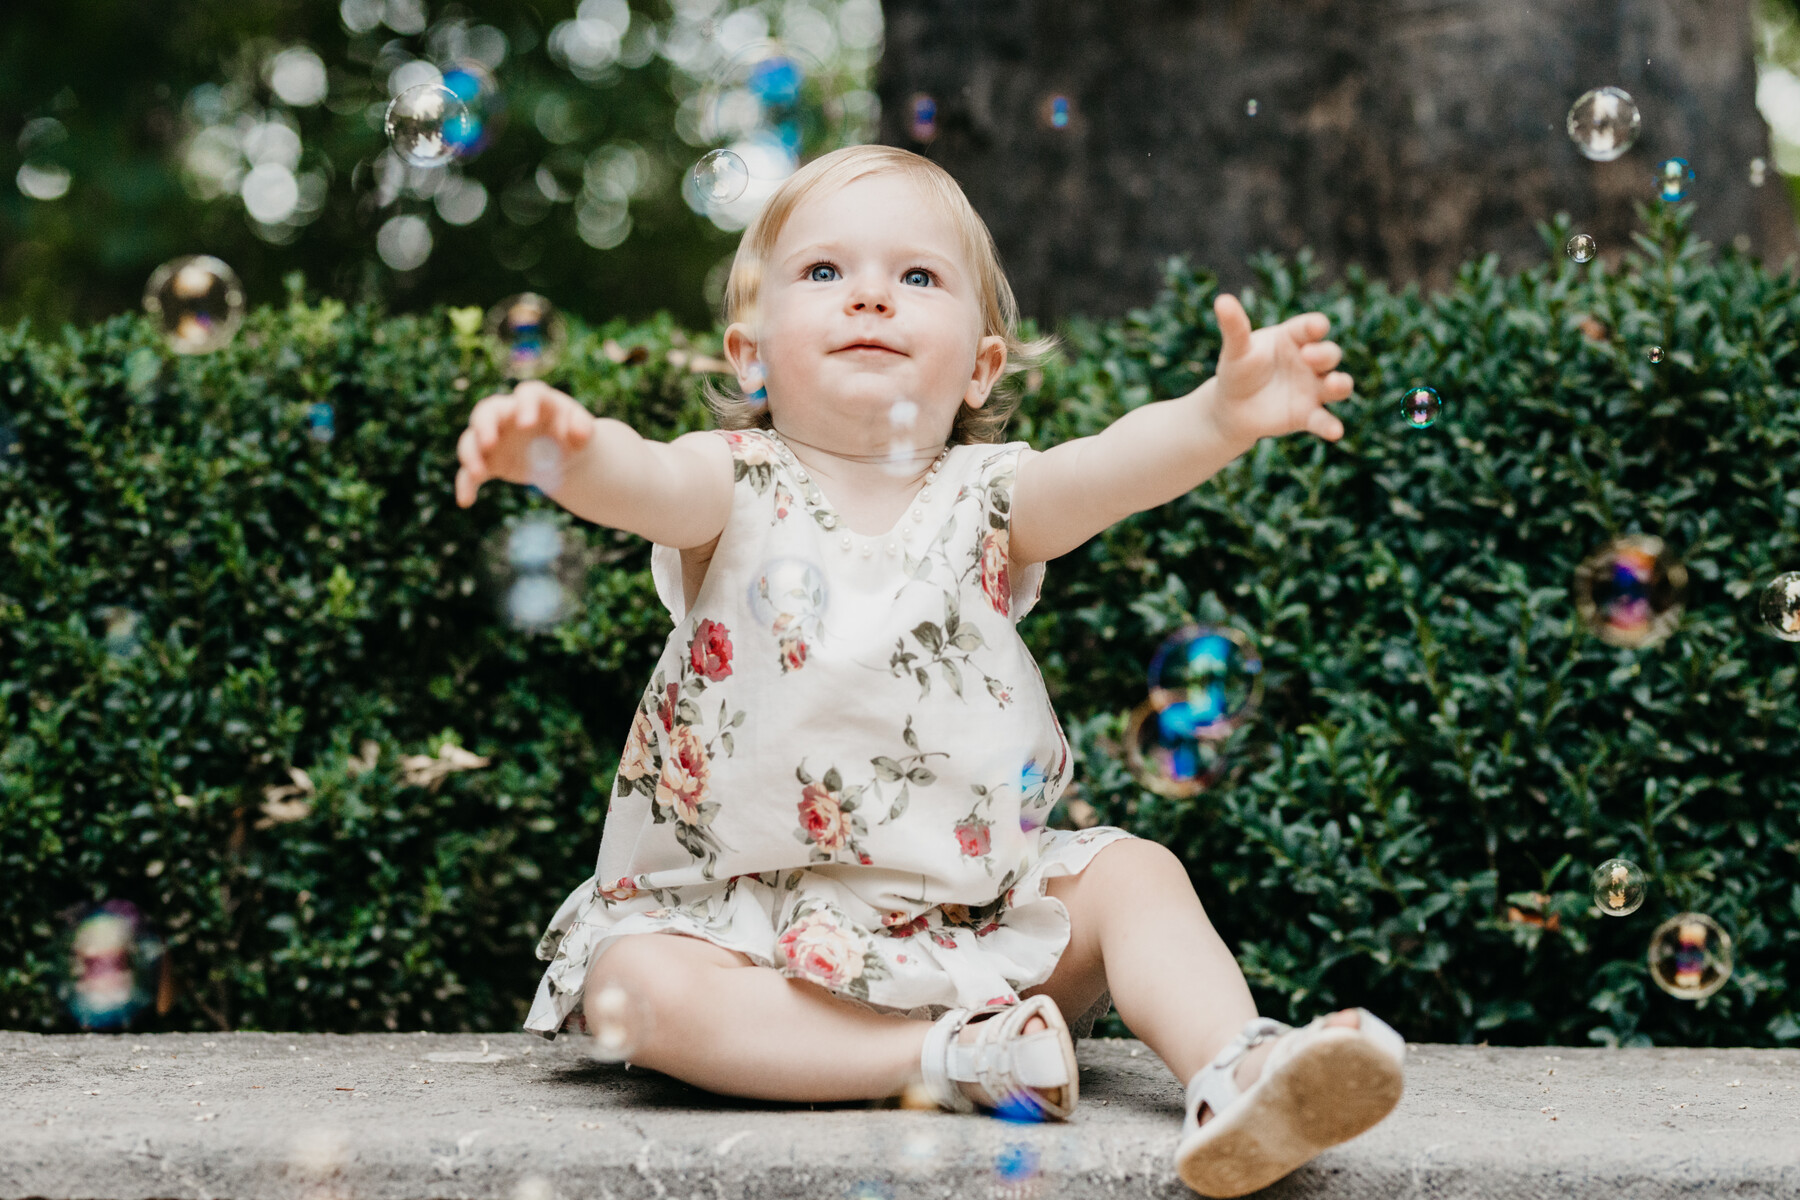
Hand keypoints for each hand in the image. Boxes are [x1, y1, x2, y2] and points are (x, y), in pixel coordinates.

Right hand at [454, 380, 596, 506]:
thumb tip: (580, 434)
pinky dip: (466, 484)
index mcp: (537, 402)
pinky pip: (471, 470)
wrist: (564, 454)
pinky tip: (466, 500)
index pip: (528, 394)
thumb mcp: (584, 431)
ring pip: (472, 439)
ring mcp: (495, 436)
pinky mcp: (489, 459)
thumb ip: (584, 427)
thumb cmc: (572, 434)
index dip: (525, 406)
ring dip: (470, 455)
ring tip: (478, 473)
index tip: (527, 424)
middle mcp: (509, 414)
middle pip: (488, 410)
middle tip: (488, 443)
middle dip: (484, 425)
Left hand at [1204, 293, 1354, 446]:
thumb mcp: (1236, 349)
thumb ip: (1234, 327)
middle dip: (1324, 354)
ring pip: (1337, 385)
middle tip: (1309, 356)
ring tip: (1335, 385)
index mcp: (1294, 338)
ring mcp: (1312, 389)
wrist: (1231, 407)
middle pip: (1329, 354)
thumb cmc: (1238, 370)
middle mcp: (1310, 362)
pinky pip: (1324, 420)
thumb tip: (1221, 300)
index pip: (1310, 328)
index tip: (1317, 327)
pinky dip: (1331, 426)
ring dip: (1341, 385)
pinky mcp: (1308, 415)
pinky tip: (1335, 432)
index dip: (1315, 327)